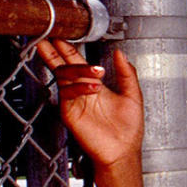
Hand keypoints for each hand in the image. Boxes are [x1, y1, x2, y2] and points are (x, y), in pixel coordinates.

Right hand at [35, 40, 142, 168]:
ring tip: (96, 74)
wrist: (123, 151)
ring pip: (64, 76)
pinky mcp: (69, 112)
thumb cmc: (128, 128)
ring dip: (78, 70)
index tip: (61, 35)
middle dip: (56, 52)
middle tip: (53, 39)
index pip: (77, 62)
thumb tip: (120, 53)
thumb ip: (127, 73)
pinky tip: (94, 88)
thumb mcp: (133, 95)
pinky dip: (79, 87)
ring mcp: (73, 100)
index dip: (68, 49)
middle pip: (62, 66)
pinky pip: (67, 93)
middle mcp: (81, 90)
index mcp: (94, 84)